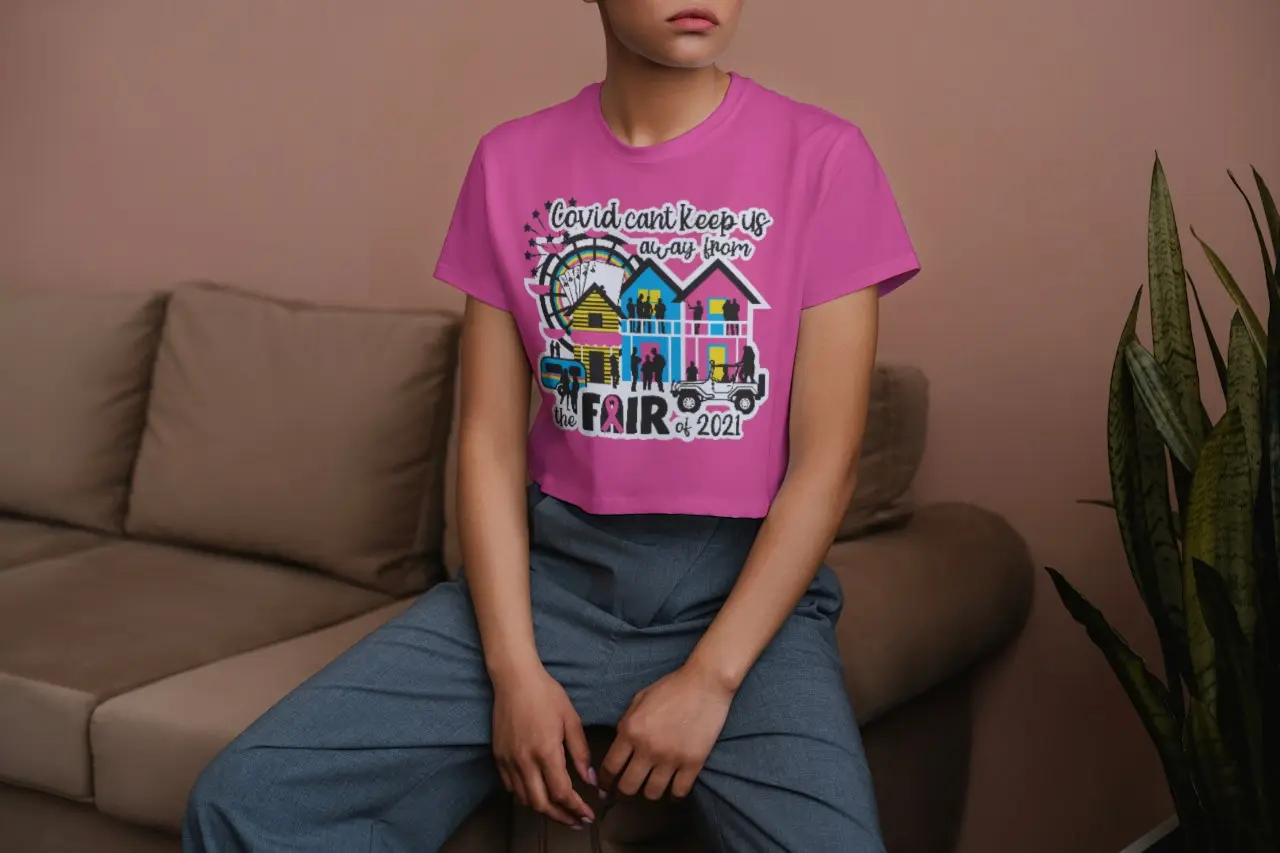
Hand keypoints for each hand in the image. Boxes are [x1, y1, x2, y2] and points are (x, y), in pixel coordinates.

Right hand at [491, 666, 596, 827]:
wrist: (515, 679)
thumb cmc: (546, 694)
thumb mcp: (571, 720)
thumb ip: (580, 752)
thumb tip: (589, 779)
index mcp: (546, 751)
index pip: (562, 793)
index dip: (576, 809)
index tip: (588, 816)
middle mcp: (525, 761)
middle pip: (541, 804)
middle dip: (561, 817)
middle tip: (576, 821)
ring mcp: (509, 760)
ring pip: (524, 799)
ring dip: (543, 809)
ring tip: (560, 810)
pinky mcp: (498, 756)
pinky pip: (510, 786)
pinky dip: (525, 795)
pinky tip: (538, 792)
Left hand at [600, 662, 734, 800]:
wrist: (705, 683)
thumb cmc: (671, 687)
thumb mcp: (639, 700)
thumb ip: (626, 723)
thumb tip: (618, 747)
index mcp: (631, 730)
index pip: (610, 767)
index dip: (604, 781)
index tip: (605, 786)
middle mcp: (647, 748)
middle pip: (627, 787)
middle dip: (622, 793)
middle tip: (624, 794)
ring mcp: (671, 758)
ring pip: (652, 793)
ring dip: (648, 793)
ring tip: (650, 788)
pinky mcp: (693, 763)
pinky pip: (679, 791)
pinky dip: (674, 795)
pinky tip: (672, 790)